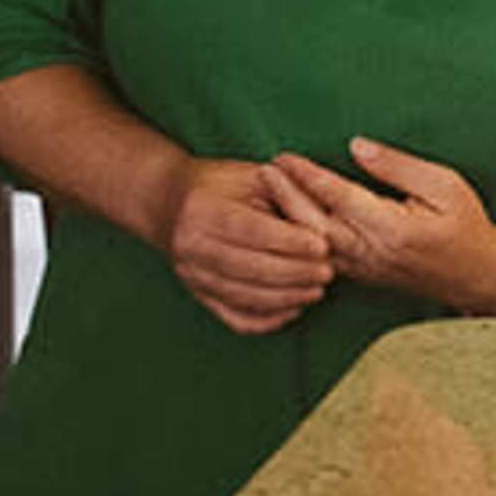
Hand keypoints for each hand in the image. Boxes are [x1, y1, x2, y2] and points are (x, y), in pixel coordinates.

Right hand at [163, 156, 338, 332]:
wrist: (168, 202)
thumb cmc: (219, 184)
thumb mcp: (249, 175)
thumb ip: (282, 194)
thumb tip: (319, 222)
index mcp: (203, 210)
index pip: (251, 231)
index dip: (289, 242)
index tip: (322, 246)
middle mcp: (190, 246)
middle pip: (248, 268)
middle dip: (294, 273)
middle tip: (328, 272)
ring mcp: (192, 275)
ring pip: (244, 297)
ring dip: (286, 298)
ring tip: (317, 290)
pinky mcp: (199, 295)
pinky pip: (234, 318)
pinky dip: (266, 320)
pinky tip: (293, 309)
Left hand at [273, 136, 495, 314]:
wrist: (479, 277)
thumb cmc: (467, 226)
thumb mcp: (445, 185)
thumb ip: (397, 166)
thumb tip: (356, 146)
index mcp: (394, 229)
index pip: (340, 198)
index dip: (309, 177)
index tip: (286, 158)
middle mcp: (372, 253)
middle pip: (313, 226)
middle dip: (285, 197)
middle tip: (263, 169)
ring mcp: (363, 269)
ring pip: (310, 247)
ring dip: (285, 219)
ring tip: (265, 192)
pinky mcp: (359, 276)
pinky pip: (317, 258)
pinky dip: (296, 239)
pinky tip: (283, 221)